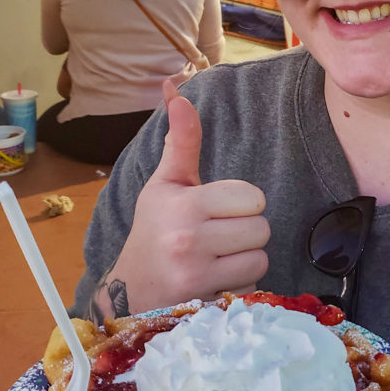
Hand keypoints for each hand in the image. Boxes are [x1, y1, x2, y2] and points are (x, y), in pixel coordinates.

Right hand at [108, 80, 269, 313]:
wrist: (129, 292)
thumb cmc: (154, 230)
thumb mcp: (165, 184)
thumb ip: (181, 141)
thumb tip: (176, 90)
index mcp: (182, 202)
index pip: (252, 196)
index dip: (241, 204)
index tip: (216, 212)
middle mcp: (188, 237)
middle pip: (260, 227)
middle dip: (246, 232)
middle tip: (218, 238)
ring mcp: (196, 272)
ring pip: (260, 257)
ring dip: (245, 259)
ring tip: (217, 259)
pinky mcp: (204, 300)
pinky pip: (251, 283)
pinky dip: (240, 283)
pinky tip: (214, 280)